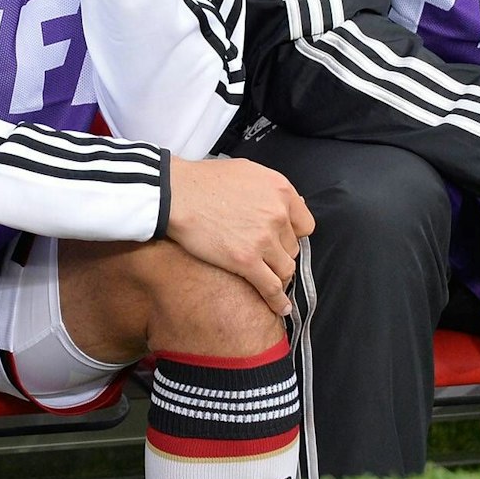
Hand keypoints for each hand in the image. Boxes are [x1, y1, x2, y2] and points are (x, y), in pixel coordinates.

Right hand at [165, 157, 314, 316]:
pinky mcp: (246, 261)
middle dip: (279, 253)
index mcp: (280, 190)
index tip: (280, 239)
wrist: (175, 194)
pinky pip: (271, 287)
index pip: (305, 224)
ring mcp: (263, 239)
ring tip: (265, 277)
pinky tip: (280, 307)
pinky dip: (277, 300)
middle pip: (293, 247)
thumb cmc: (204, 181)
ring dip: (276, 274)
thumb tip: (290, 203)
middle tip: (260, 254)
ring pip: (285, 268)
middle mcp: (278, 214)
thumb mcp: (247, 171)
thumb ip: (271, 189)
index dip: (292, 234)